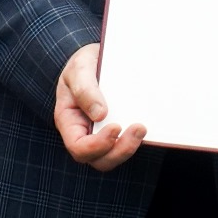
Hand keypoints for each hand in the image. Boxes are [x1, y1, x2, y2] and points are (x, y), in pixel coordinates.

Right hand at [53, 43, 145, 170]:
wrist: (97, 58)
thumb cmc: (83, 63)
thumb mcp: (79, 68)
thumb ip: (85, 89)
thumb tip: (100, 114)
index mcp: (69, 121)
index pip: (78, 147)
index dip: (97, 145)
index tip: (116, 127)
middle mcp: (85, 132)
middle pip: (100, 159)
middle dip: (120, 150)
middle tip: (139, 128)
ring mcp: (102, 133)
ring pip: (115, 155)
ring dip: (130, 147)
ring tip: (143, 127)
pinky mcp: (120, 129)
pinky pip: (127, 143)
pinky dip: (137, 139)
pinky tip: (148, 123)